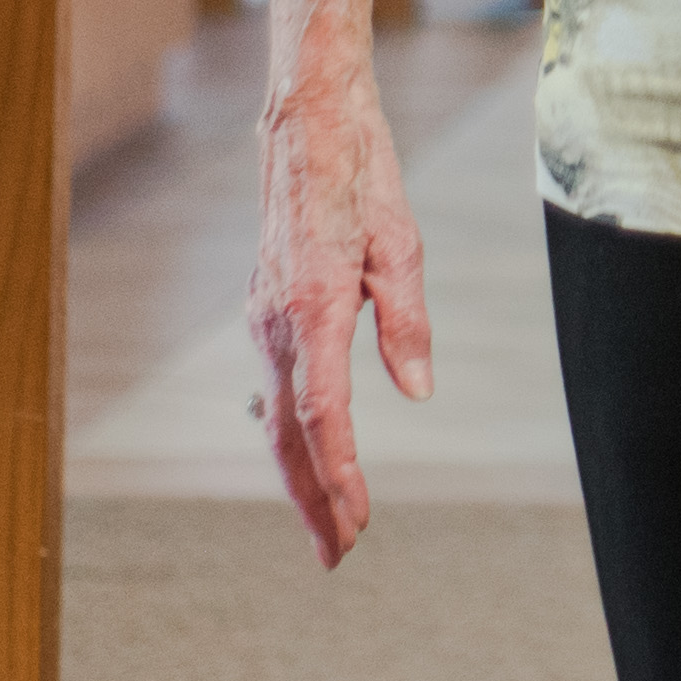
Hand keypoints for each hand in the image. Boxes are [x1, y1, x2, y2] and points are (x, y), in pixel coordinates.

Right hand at [247, 72, 432, 567]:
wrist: (306, 121)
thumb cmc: (361, 173)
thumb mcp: (400, 241)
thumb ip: (407, 320)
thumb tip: (417, 390)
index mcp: (314, 305)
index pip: (323, 414)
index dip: (340, 475)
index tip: (360, 521)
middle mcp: (277, 320)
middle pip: (289, 434)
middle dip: (313, 500)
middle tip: (339, 558)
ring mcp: (264, 317)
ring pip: (276, 416)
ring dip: (301, 475)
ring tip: (332, 525)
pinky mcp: (267, 310)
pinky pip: (276, 387)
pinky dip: (291, 434)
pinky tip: (310, 460)